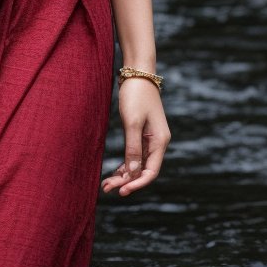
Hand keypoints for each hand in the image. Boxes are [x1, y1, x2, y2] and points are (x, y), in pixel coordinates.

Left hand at [101, 78, 169, 197]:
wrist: (138, 74)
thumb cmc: (136, 96)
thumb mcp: (133, 123)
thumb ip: (133, 148)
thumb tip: (133, 172)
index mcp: (160, 142)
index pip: (151, 172)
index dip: (136, 184)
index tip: (121, 191)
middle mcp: (157, 143)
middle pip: (143, 170)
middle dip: (126, 181)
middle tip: (107, 188)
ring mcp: (150, 139)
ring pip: (138, 164)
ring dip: (124, 175)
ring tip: (106, 184)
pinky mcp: (142, 134)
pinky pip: (135, 155)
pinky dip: (125, 165)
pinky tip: (114, 173)